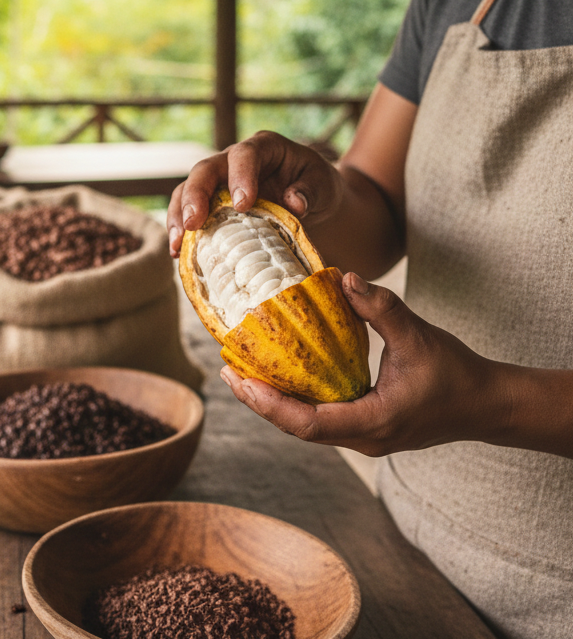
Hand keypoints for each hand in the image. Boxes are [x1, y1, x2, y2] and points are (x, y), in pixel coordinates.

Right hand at [167, 131, 342, 256]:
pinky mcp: (211, 204)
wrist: (312, 200)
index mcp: (263, 147)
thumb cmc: (316, 186)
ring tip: (177, 244)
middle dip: (195, 195)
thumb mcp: (323, 184)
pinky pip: (187, 212)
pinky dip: (181, 232)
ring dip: (178, 216)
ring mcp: (218, 182)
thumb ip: (310, 190)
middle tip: (194, 222)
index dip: (240, 176)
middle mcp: (233, 160)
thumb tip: (295, 203)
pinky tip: (178, 254)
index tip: (242, 204)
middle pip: (206, 170)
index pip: (245, 154)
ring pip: (187, 190)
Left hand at [219, 273, 502, 456]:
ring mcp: (364, 436)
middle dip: (261, 403)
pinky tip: (278, 378)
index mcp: (374, 422)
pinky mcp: (365, 427)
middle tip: (228, 374)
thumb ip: (382, 308)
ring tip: (241, 375)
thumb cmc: (456, 373)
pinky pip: (320, 419)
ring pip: (307, 426)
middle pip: (298, 429)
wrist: (486, 404)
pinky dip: (294, 401)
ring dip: (274, 403)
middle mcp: (364, 437)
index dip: (270, 405)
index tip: (240, 382)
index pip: (309, 424)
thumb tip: (345, 278)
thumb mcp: (419, 336)